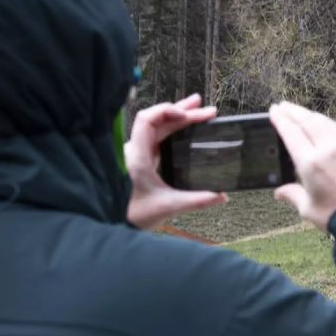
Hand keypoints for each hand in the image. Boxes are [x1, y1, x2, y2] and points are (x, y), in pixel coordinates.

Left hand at [125, 94, 228, 229]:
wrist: (113, 225)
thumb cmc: (133, 215)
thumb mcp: (168, 207)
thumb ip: (196, 200)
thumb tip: (222, 196)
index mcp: (137, 155)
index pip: (147, 120)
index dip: (167, 111)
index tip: (188, 115)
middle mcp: (136, 150)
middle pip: (158, 121)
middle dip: (183, 113)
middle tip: (207, 110)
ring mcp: (138, 155)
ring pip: (158, 129)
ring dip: (179, 119)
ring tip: (200, 111)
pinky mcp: (142, 162)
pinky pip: (158, 140)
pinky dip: (174, 131)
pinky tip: (187, 130)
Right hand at [270, 102, 335, 230]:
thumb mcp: (308, 209)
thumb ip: (293, 196)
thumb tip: (280, 193)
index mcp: (311, 163)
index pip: (292, 133)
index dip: (281, 120)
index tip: (274, 110)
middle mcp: (328, 150)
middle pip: (308, 122)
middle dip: (294, 111)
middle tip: (283, 105)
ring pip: (325, 123)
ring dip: (311, 115)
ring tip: (301, 112)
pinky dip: (327, 124)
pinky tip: (324, 126)